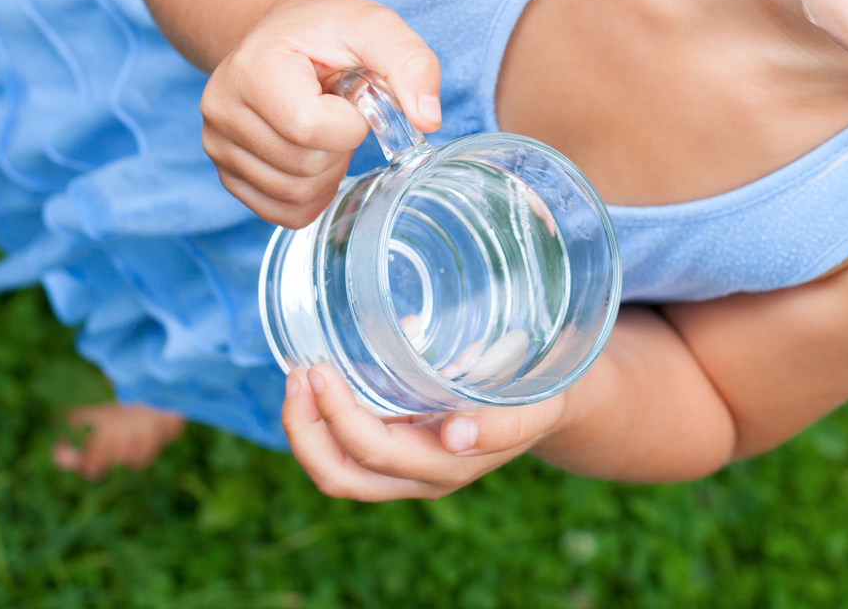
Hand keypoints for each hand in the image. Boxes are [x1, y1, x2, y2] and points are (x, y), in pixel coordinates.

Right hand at [201, 0, 441, 227]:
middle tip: (337, 109)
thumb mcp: (375, 27)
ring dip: (328, 171)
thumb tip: (428, 119)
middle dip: (340, 146)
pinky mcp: (226, 172)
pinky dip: (312, 194)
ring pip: (294, 195)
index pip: (310, 128)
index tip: (351, 96)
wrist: (284, 33)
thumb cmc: (329, 31)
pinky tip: (314, 155)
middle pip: (303, 166)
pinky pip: (283, 212)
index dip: (350, 123)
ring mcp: (217, 145)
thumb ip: (410, 63)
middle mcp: (221, 108)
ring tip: (324, 128)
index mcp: (253, 68)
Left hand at [282, 364, 567, 499]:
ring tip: (298, 376)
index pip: (374, 454)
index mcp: (448, 466)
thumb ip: (503, 425)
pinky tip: (319, 380)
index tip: (321, 371)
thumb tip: (456, 435)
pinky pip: (345, 450)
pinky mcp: (398, 448)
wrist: (550, 402)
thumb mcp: (536, 406)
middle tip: (297, 375)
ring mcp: (405, 467)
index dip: (338, 417)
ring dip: (306, 427)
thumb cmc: (541, 396)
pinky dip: (322, 419)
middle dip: (305, 431)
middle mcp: (419, 476)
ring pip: (336, 470)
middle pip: (340, 477)